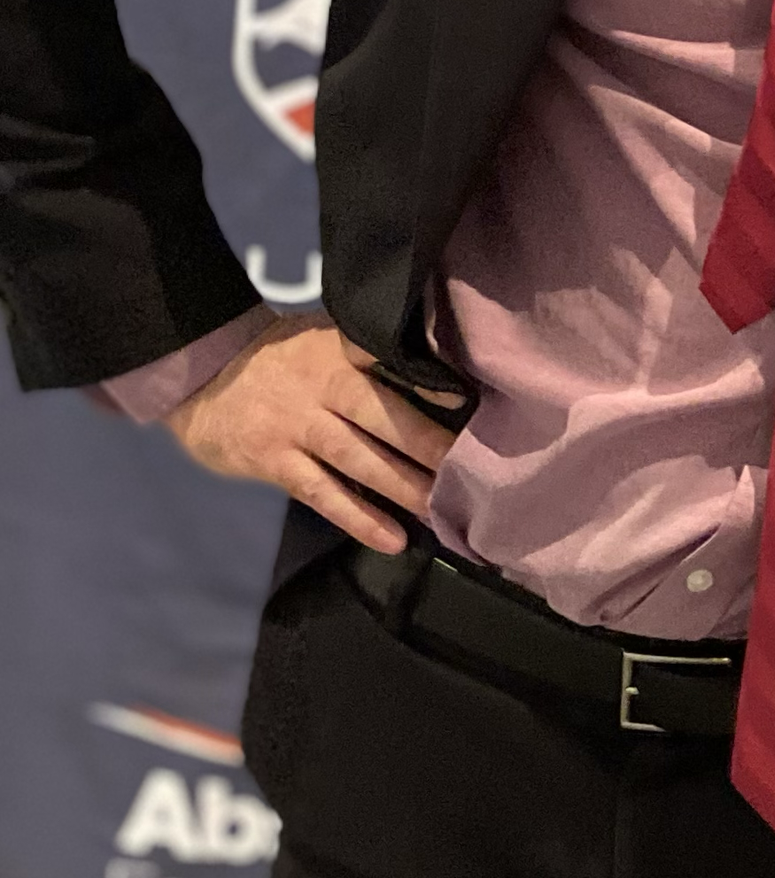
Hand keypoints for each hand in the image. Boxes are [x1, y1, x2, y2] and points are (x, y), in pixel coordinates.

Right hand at [161, 317, 454, 553]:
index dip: (423, 379)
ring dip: (400, 487)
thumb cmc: (282, 359)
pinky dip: (358, 518)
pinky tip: (391, 538)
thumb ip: (368, 352)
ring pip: (356, 460)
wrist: (204, 377)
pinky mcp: (276, 464)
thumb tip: (432, 363)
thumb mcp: (323, 339)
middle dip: (425, 443)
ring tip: (439, 509)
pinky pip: (322, 495)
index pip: (385, 360)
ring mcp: (297, 429)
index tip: (463, 399)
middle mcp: (321, 388)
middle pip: (380, 416)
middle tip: (466, 467)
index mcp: (339, 352)